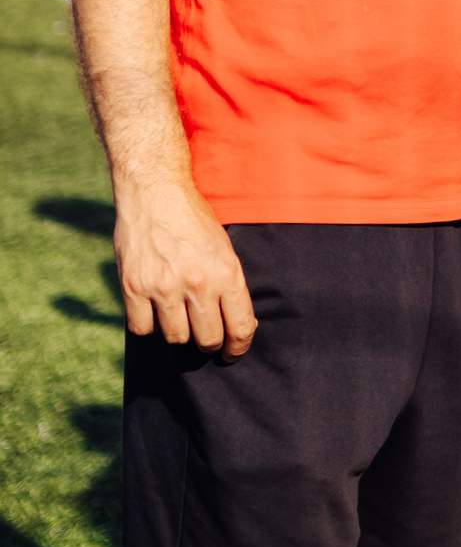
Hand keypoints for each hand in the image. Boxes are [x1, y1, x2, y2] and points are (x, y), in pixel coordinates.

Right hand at [115, 179, 255, 355]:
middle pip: (207, 339)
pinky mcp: (133, 288)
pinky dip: (148, 326)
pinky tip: (154, 313)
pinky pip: (142, 329)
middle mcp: (197, 284)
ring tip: (180, 321)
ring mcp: (163, 288)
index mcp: (226, 273)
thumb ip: (228, 284)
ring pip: (176, 338)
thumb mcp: (224, 248)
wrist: (156, 193)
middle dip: (209, 344)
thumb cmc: (194, 220)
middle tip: (206, 340)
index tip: (233, 352)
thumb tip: (235, 322)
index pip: (240, 327)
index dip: (238, 347)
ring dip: (179, 335)